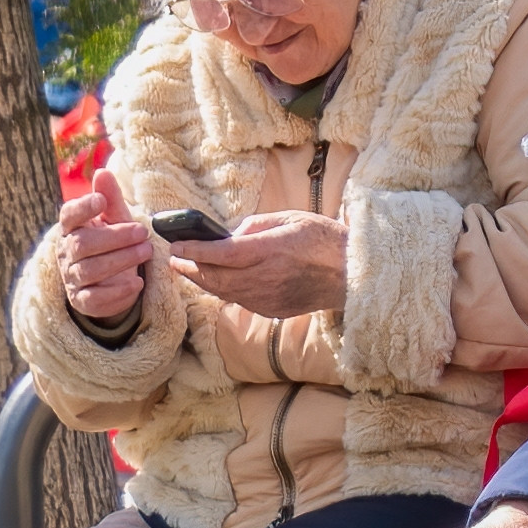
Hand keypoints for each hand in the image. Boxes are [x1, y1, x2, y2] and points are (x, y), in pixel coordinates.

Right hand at [55, 160, 156, 323]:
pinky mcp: (83, 299)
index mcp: (72, 228)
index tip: (101, 200)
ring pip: (90, 270)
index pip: (68, 215)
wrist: (112, 281)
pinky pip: (95, 297)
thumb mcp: (115, 220)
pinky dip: (118, 291)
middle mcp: (66, 252)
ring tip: (147, 251)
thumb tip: (103, 172)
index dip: (83, 207)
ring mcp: (72, 277)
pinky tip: (138, 282)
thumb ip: (110, 198)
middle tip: (143, 232)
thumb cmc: (112, 243)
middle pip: (82, 244)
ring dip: (121, 260)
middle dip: (115, 237)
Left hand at [174, 210, 347, 319]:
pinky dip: (224, 291)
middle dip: (190, 268)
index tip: (176, 245)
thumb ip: (256, 225)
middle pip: (215, 277)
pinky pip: (240, 301)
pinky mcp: (273, 310)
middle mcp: (266, 276)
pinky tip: (219, 283)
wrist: (353, 274)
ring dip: (203, 282)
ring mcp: (269, 297)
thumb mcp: (292, 218)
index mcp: (271, 250)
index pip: (221, 254)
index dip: (194, 251)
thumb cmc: (325, 240)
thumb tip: (229, 236)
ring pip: (223, 292)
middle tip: (175, 260)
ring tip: (190, 271)